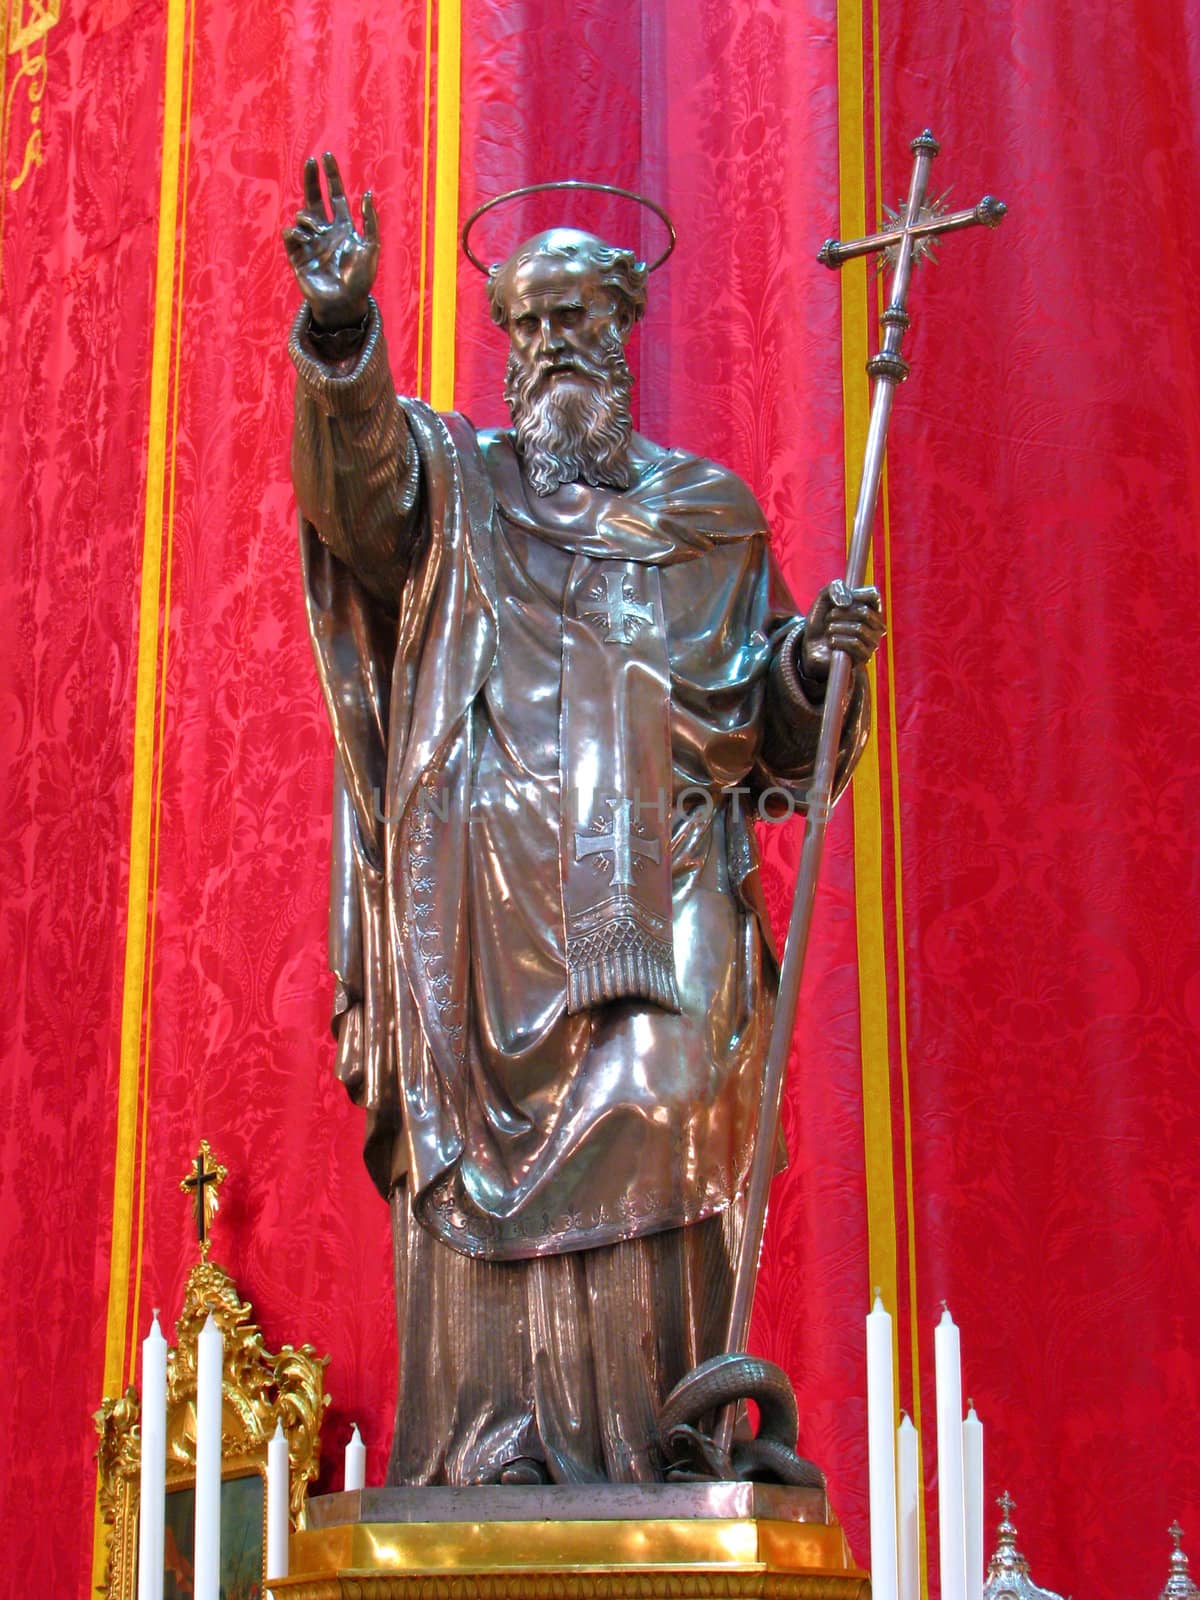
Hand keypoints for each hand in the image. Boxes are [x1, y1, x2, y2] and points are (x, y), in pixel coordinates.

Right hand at [282, 152, 378, 330]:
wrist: (345, 304)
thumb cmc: (361, 279)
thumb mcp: (371, 247)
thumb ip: (370, 221)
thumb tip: (368, 192)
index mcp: (343, 227)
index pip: (335, 195)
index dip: (331, 176)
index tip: (326, 157)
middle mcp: (325, 231)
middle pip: (315, 197)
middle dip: (312, 179)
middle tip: (311, 161)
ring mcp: (311, 242)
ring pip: (302, 215)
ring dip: (308, 217)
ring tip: (317, 229)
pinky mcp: (298, 256)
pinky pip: (290, 235)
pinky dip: (296, 232)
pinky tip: (305, 239)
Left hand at [800, 582, 884, 679]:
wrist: (811, 647)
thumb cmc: (821, 622)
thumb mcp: (823, 600)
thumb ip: (833, 588)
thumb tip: (846, 600)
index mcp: (871, 608)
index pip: (873, 595)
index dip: (855, 595)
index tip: (838, 601)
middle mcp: (876, 625)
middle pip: (864, 613)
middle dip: (839, 614)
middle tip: (828, 618)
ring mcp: (872, 641)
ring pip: (859, 629)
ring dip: (835, 628)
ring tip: (828, 631)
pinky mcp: (865, 656)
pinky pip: (855, 644)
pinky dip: (837, 641)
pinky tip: (830, 642)